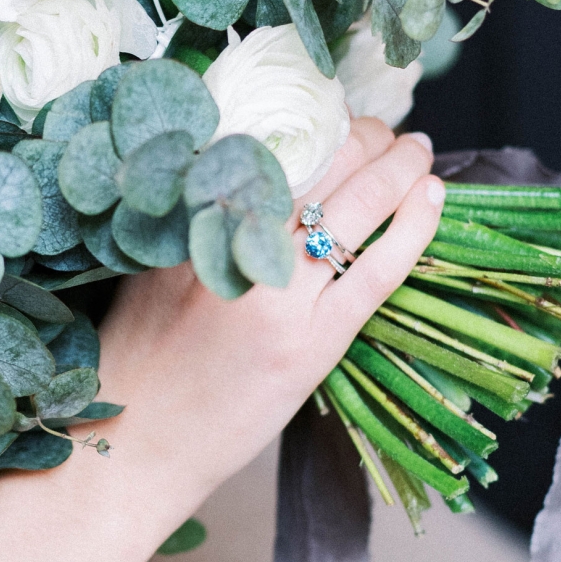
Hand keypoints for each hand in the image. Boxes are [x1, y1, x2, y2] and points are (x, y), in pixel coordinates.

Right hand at [93, 119, 442, 513]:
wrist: (129, 448)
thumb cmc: (131, 362)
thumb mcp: (147, 266)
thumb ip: (198, 219)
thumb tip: (258, 174)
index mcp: (191, 218)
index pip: (269, 142)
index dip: (315, 118)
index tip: (334, 113)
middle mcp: (236, 245)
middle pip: (322, 160)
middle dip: (365, 134)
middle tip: (385, 129)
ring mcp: (280, 297)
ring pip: (359, 204)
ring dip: (399, 167)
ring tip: (416, 151)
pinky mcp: (314, 344)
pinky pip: (379, 269)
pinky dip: (412, 227)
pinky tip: (431, 199)